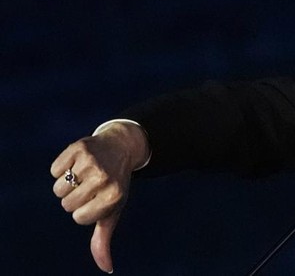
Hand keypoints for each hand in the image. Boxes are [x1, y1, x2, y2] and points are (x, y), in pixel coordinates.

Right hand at [51, 122, 148, 272]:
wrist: (122, 147)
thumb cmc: (115, 184)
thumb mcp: (112, 210)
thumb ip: (104, 239)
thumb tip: (106, 268)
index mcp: (114, 196)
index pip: (79, 217)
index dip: (83, 211)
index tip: (97, 199)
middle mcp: (104, 178)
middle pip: (67, 204)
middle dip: (75, 198)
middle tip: (91, 185)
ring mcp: (92, 162)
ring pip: (58, 188)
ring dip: (67, 184)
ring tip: (84, 174)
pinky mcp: (79, 147)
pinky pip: (54, 169)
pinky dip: (61, 168)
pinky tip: (79, 162)